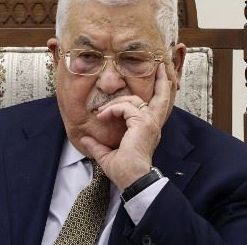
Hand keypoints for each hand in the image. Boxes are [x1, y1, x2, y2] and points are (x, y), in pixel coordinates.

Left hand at [79, 64, 174, 190]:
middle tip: (160, 67)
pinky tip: (103, 116)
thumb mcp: (107, 155)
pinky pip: (125, 106)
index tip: (135, 92)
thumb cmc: (124, 171)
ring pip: (134, 99)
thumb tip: (85, 139)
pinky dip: (112, 109)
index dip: (148, 95)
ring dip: (115, 102)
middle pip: (162, 96)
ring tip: (101, 112)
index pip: (155, 106)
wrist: (132, 180)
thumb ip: (97, 146)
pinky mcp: (142, 122)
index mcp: (149, 129)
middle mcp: (153, 124)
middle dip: (161, 80)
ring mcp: (149, 122)